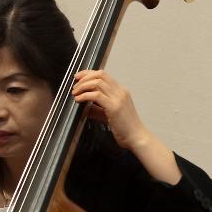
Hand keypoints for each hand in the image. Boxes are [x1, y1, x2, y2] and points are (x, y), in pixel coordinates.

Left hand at [71, 70, 181, 184]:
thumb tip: (84, 107)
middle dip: (84, 77)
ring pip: (97, 82)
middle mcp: (120, 92)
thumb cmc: (125, 128)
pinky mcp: (114, 107)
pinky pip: (96, 95)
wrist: (137, 137)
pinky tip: (79, 100)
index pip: (103, 75)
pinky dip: (85, 95)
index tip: (78, 78)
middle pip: (100, 75)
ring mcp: (118, 98)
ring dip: (83, 86)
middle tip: (75, 86)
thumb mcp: (109, 115)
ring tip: (75, 93)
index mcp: (120, 91)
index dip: (89, 73)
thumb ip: (97, 109)